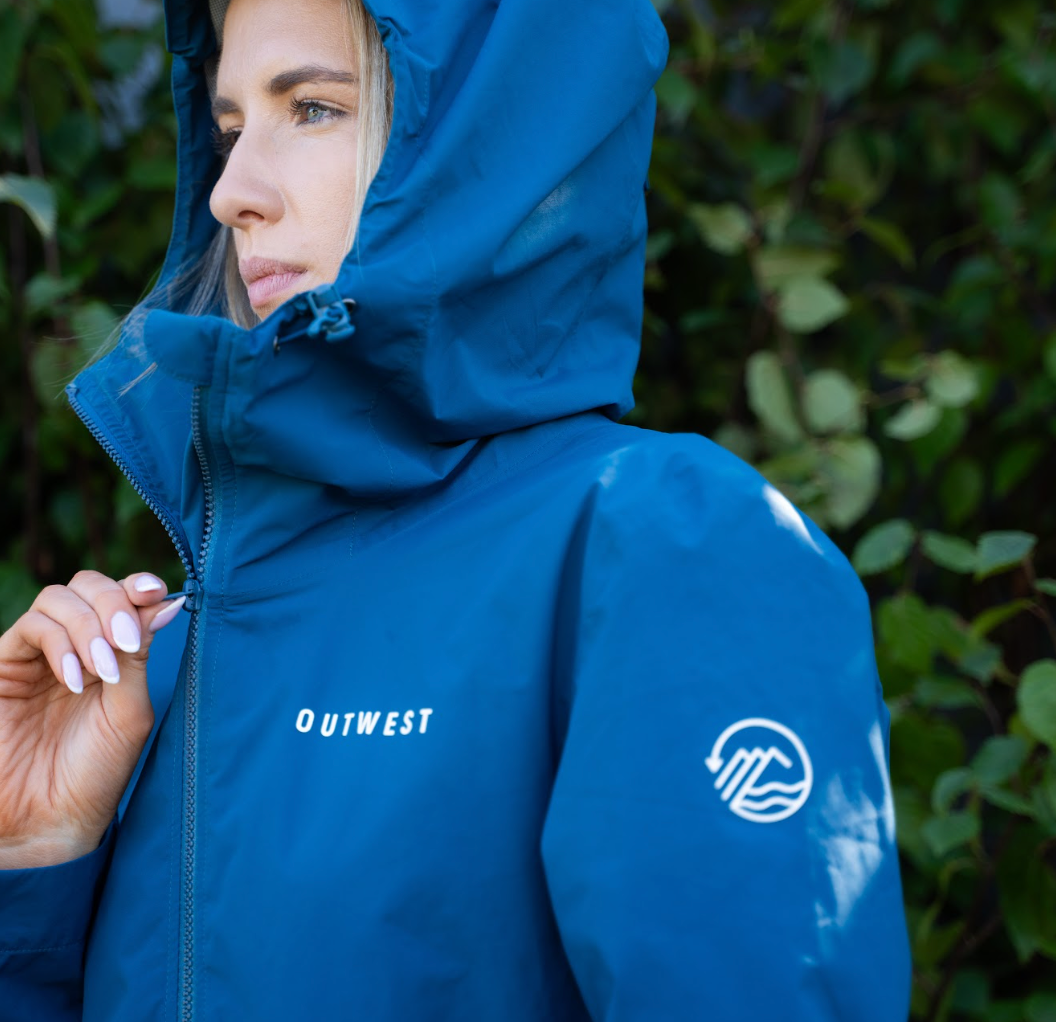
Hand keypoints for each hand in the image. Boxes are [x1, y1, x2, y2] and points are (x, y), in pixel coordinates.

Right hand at [0, 571, 183, 868]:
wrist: (49, 820)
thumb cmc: (95, 770)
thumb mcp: (130, 709)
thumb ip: (140, 655)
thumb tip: (166, 601)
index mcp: (111, 650)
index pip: (121, 596)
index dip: (137, 585)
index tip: (158, 592)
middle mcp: (74, 645)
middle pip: (88, 585)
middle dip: (114, 603)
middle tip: (128, 642)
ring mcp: (37, 654)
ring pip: (59, 599)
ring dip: (89, 625)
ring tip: (102, 671)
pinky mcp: (4, 666)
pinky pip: (31, 628)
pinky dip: (60, 644)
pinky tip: (76, 679)